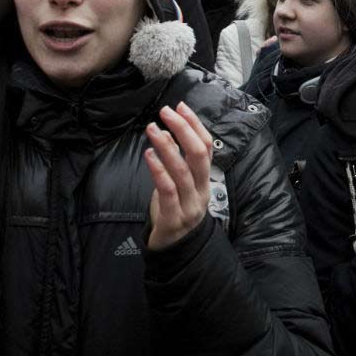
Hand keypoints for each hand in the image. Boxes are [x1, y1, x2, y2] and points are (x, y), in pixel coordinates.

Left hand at [144, 102, 213, 250]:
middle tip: (165, 112)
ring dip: (166, 146)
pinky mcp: (174, 218)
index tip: (180, 106)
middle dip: (183, 129)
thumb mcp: (181, 184)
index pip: (207, 146)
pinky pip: (168, 191)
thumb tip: (169, 131)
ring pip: (182, 170)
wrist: (175, 249)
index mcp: (205, 180)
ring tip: (152, 128)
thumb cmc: (175, 210)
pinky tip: (148, 155)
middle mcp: (201, 191)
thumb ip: (178, 161)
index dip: (195, 124)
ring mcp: (189, 206)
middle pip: (198, 154)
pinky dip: (158, 170)